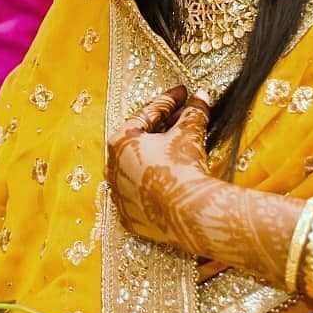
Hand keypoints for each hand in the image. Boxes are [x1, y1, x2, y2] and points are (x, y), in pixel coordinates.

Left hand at [106, 86, 218, 254]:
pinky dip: (152, 188)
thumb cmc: (184, 168)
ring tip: (177, 150)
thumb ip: (192, 113)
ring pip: (137, 169)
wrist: (192, 215)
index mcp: (119, 142)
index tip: (182, 94)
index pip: (146, 115)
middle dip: (162, 128)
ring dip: (155, 158)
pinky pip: (140, 197)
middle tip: (183, 118)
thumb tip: (201, 96)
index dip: (168, 102)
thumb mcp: (188, 135)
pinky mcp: (129, 217)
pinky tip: (168, 183)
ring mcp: (118, 194)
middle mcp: (112, 167)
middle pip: (139, 141)